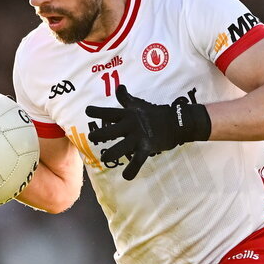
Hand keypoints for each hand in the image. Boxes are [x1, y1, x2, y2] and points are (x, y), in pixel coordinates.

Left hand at [85, 85, 210, 179]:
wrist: (175, 122)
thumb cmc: (153, 114)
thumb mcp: (138, 104)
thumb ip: (126, 98)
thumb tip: (119, 86)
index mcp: (127, 114)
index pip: (108, 112)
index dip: (97, 112)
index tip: (87, 111)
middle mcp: (130, 125)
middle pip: (109, 131)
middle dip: (98, 135)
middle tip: (92, 138)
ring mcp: (138, 137)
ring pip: (120, 148)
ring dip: (111, 154)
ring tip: (104, 158)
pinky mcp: (146, 148)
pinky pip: (137, 161)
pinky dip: (132, 170)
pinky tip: (126, 177)